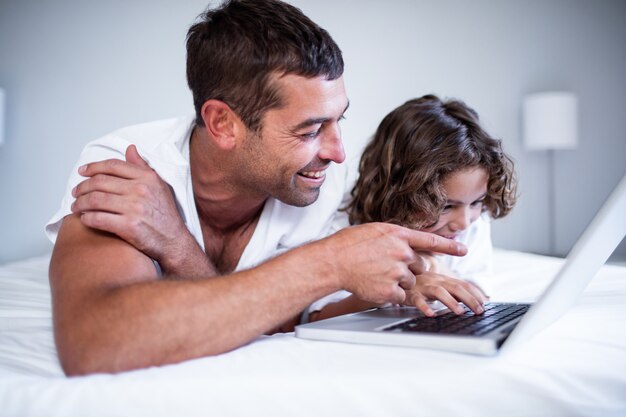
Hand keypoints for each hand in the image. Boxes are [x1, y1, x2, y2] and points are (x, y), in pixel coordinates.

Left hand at [71, 145, 212, 275]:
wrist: (174, 240)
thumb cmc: (166, 214)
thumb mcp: (159, 185)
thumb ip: (142, 167)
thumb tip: (130, 149)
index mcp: (147, 178)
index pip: (113, 166)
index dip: (93, 167)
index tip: (82, 171)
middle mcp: (140, 190)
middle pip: (100, 182)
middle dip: (82, 187)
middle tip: (76, 192)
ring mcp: (134, 208)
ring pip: (95, 200)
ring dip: (80, 203)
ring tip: (76, 207)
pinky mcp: (128, 226)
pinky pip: (98, 219)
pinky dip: (87, 219)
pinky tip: (85, 219)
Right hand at [317, 222, 466, 305]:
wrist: (333, 261)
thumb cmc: (349, 245)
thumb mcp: (375, 231)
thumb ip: (395, 238)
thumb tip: (406, 245)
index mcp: (399, 235)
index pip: (430, 241)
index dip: (449, 246)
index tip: (463, 250)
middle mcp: (402, 253)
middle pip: (418, 267)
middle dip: (406, 268)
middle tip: (383, 266)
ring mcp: (397, 273)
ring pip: (409, 283)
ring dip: (397, 282)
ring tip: (375, 274)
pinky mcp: (391, 291)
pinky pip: (399, 296)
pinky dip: (388, 294)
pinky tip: (373, 285)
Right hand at [403, 271, 487, 315]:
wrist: (392, 273)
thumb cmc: (416, 282)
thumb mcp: (434, 283)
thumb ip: (449, 289)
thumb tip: (470, 300)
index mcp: (442, 279)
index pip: (462, 284)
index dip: (475, 293)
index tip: (485, 303)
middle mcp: (434, 280)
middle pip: (455, 287)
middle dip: (470, 299)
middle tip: (479, 311)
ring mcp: (423, 286)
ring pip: (439, 292)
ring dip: (451, 302)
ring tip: (460, 312)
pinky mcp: (410, 293)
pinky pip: (418, 300)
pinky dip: (425, 307)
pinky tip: (431, 314)